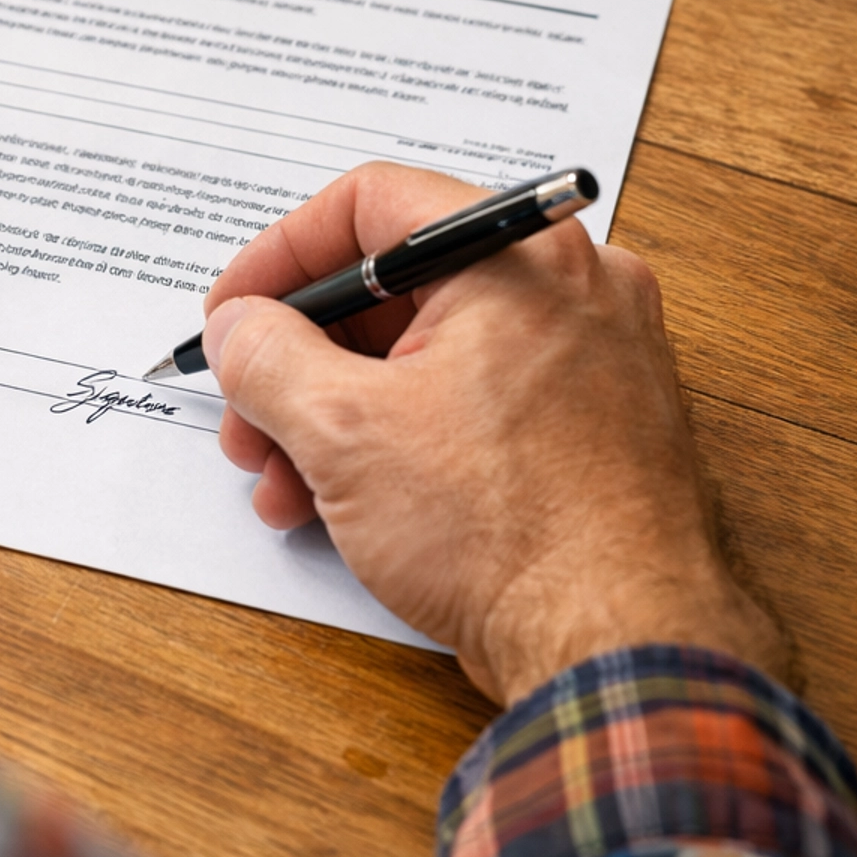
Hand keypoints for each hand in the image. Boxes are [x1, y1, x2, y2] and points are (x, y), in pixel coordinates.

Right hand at [205, 163, 788, 706]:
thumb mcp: (344, 432)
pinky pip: (475, 403)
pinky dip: (404, 438)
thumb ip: (268, 357)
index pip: (373, 206)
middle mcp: (572, 289)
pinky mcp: (594, 428)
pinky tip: (344, 505)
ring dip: (338, 412)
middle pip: (398, 289)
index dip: (281, 257)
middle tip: (248, 416)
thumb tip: (239, 329)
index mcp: (521, 256)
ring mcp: (592, 359)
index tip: (233, 313)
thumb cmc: (511, 534)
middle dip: (301, 360)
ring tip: (284, 485)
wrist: (622, 651)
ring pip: (430, 355)